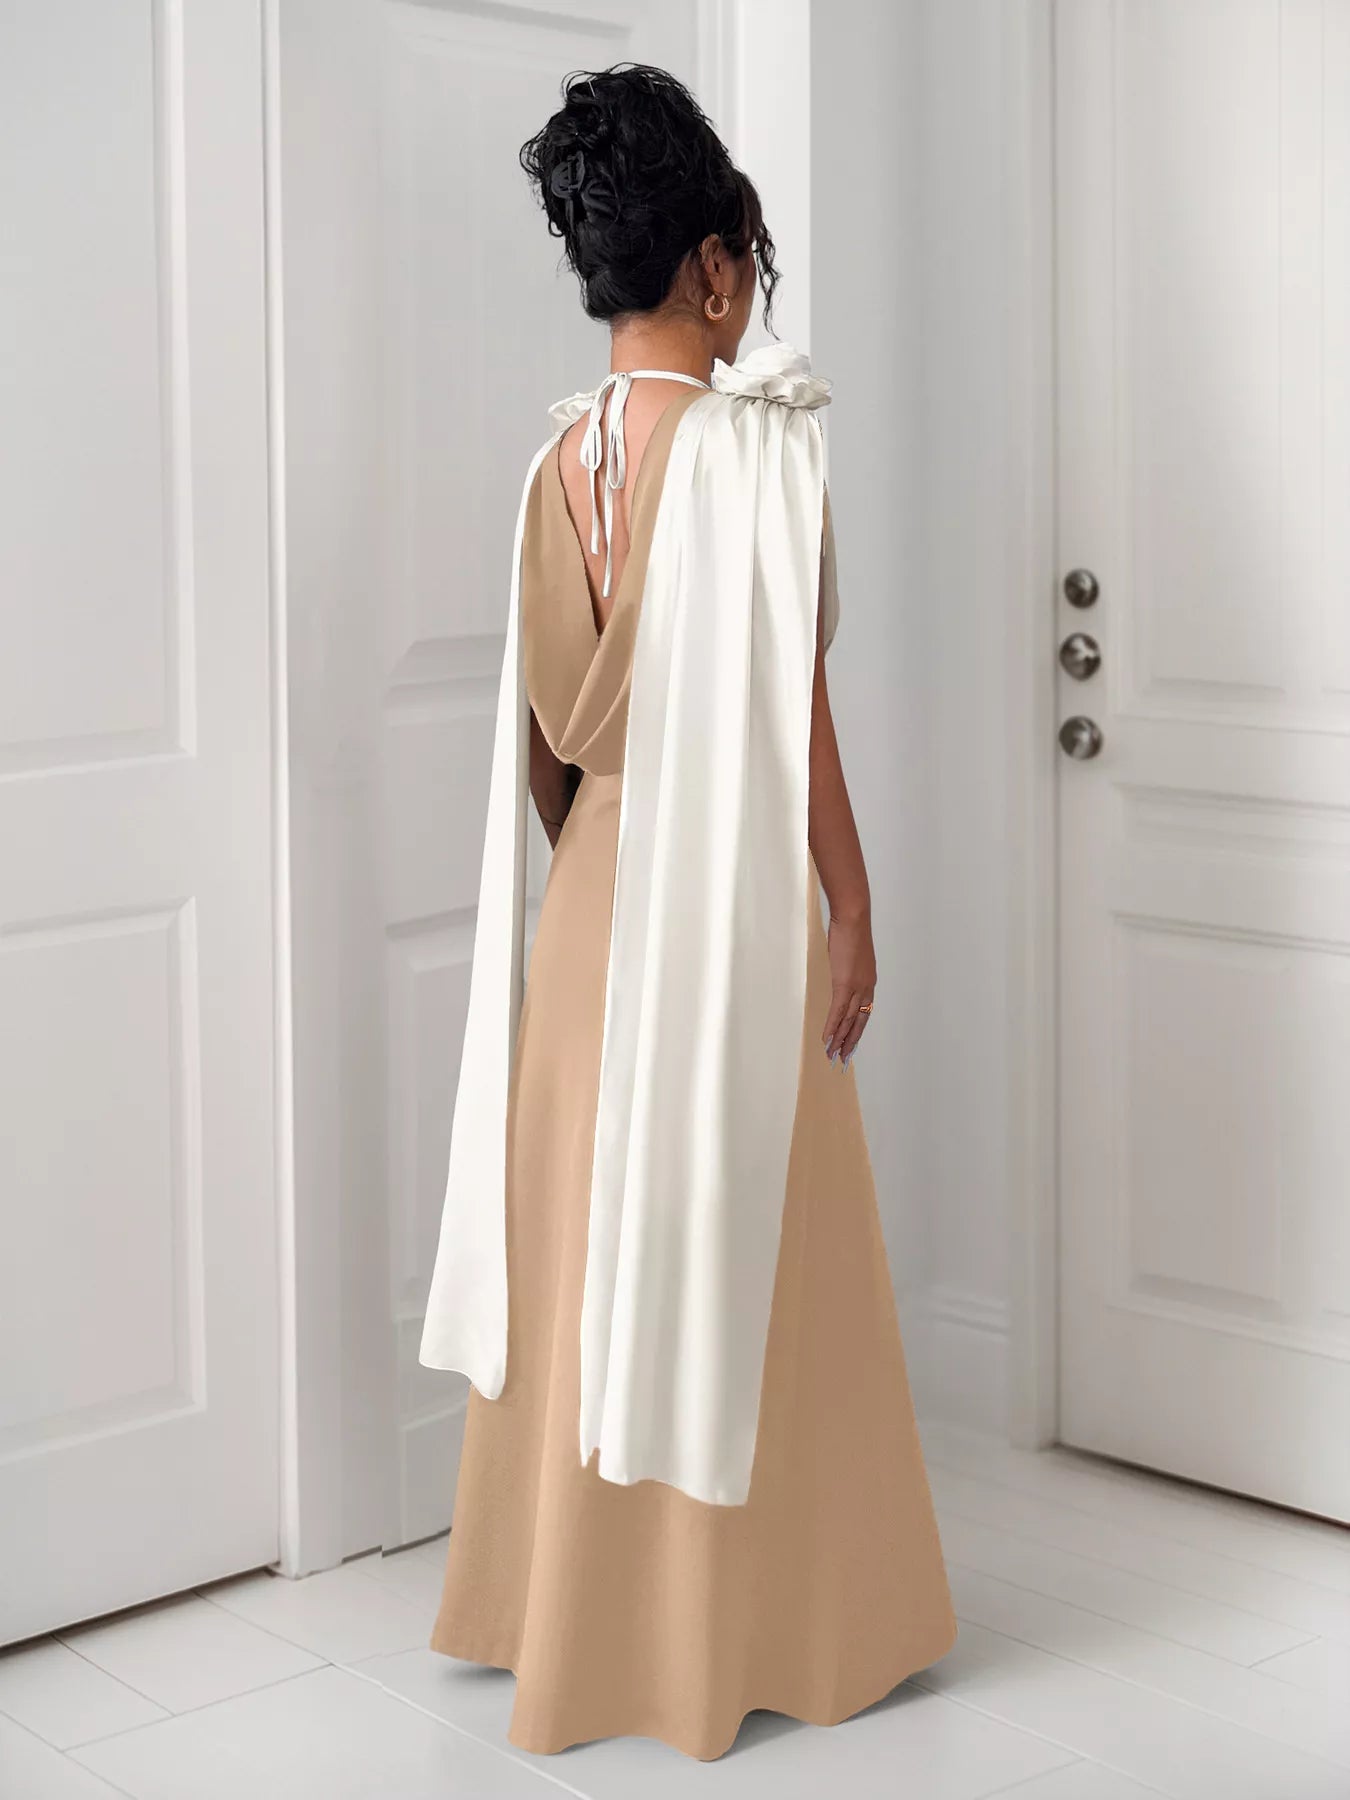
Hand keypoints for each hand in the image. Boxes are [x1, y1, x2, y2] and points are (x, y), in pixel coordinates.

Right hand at [822, 911, 875, 1066]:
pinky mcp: (844, 984)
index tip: (851, 1044)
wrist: (852, 918)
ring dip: (839, 1039)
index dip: (857, 1030)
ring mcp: (856, 987)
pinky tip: (826, 1039)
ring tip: (832, 1055)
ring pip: (848, 1021)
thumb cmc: (850, 931)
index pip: (864, 1013)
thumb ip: (848, 969)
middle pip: (858, 1022)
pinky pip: (837, 1011)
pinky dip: (832, 1027)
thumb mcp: (851, 956)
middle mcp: (866, 988)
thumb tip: (840, 975)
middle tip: (843, 1059)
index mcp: (869, 982)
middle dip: (850, 1042)